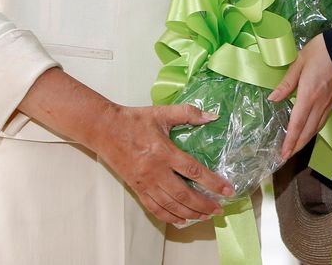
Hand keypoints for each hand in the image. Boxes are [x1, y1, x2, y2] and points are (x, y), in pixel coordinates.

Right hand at [90, 103, 234, 224]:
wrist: (104, 129)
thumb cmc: (134, 120)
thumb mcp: (162, 112)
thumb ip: (188, 113)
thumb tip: (212, 116)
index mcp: (164, 152)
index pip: (194, 171)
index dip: (212, 183)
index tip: (227, 190)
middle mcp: (156, 171)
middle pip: (184, 195)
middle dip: (203, 205)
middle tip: (218, 209)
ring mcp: (145, 182)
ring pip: (170, 205)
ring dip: (189, 213)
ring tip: (205, 216)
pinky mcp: (136, 188)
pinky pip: (154, 208)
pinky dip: (168, 217)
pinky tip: (181, 220)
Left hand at [268, 34, 331, 160]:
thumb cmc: (324, 50)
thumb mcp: (300, 60)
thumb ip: (287, 81)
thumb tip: (273, 98)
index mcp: (309, 94)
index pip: (297, 124)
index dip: (290, 141)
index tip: (283, 155)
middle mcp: (320, 103)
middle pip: (307, 131)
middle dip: (296, 146)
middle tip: (286, 157)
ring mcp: (329, 103)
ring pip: (316, 127)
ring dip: (306, 140)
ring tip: (296, 148)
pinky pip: (323, 120)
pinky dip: (314, 130)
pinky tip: (310, 130)